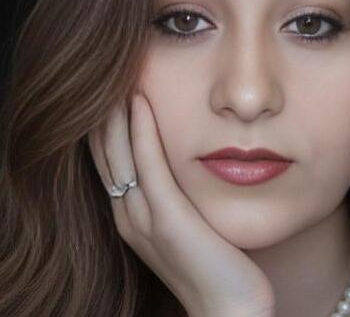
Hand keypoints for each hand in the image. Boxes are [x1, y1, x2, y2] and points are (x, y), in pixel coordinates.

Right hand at [88, 92, 275, 316]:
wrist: (229, 307)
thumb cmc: (214, 261)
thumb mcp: (184, 221)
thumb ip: (171, 192)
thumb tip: (177, 157)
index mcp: (129, 214)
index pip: (107, 158)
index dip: (103, 123)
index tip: (107, 88)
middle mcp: (127, 214)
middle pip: (103, 152)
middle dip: (101, 112)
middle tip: (104, 74)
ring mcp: (143, 218)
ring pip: (117, 154)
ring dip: (114, 114)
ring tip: (115, 77)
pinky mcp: (167, 219)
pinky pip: (148, 166)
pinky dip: (141, 131)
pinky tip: (140, 102)